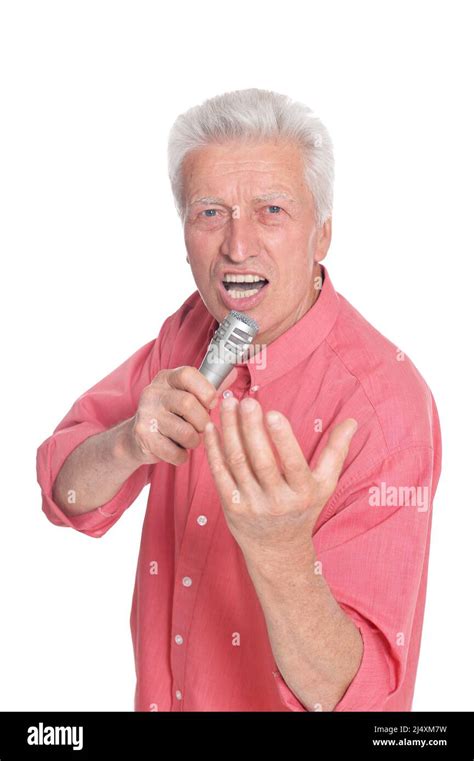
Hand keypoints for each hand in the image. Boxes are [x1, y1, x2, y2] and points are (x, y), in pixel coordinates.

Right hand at [128, 366, 217, 465]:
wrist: (138, 436)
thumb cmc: (172, 414)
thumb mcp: (185, 394)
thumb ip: (207, 388)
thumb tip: (233, 375)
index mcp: (166, 378)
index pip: (187, 375)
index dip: (205, 390)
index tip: (212, 402)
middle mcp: (153, 393)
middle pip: (188, 404)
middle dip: (202, 421)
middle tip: (201, 427)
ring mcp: (146, 415)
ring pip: (185, 432)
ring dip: (194, 441)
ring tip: (189, 439)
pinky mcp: (143, 437)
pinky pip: (175, 452)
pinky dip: (181, 455)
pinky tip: (177, 450)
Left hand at [203, 395, 356, 558]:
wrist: (277, 549)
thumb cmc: (303, 509)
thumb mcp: (325, 484)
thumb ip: (336, 451)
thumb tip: (352, 421)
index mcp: (302, 492)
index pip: (292, 463)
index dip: (282, 439)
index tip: (274, 413)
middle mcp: (277, 501)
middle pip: (261, 460)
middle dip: (252, 429)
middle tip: (246, 401)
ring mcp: (251, 504)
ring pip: (237, 462)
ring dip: (230, 431)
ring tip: (228, 405)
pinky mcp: (231, 505)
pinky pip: (219, 473)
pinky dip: (213, 449)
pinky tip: (212, 427)